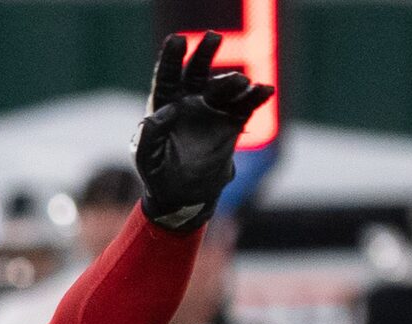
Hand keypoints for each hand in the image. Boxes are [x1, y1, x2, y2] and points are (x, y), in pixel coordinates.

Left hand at [135, 32, 275, 229]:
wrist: (184, 196)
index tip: (177, 40)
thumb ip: (150, 135)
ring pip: (224, 88)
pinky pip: (245, 105)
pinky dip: (255, 96)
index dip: (171, 58)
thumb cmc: (159, 175)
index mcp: (165, 105)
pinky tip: (264, 90)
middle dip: (204, 54)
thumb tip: (164, 112)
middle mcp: (190, 101)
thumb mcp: (147, 158)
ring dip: (232, 81)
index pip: (168, 77)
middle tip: (212, 37)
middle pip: (198, 72)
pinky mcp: (231, 122)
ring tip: (239, 82)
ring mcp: (212, 110)